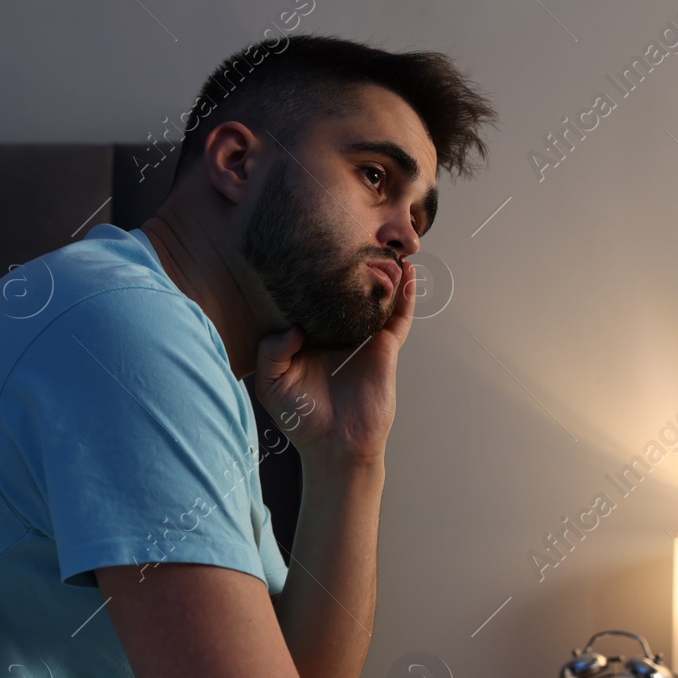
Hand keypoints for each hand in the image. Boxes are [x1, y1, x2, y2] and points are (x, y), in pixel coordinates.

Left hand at [254, 258, 417, 464]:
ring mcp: (363, 338)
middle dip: (348, 264)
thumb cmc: (301, 418)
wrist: (335, 447)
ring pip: (375, 296)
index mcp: (308, 336)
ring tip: (383, 242)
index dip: (309, 275)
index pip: (309, 298)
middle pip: (345, 290)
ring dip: (381, 271)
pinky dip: (405, 295)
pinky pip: (399, 316)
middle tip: (347, 230)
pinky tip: (406, 273)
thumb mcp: (271, 383)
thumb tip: (295, 326)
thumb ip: (271, 350)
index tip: (304, 246)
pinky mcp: (385, 348)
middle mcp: (337, 331)